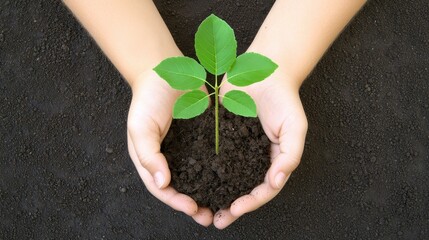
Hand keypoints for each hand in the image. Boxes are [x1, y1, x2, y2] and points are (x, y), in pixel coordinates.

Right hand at [127, 70, 212, 226]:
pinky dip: (220, 169)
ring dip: (210, 191)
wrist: (165, 72)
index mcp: (151, 160)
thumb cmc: (147, 100)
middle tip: (211, 216)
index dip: (177, 201)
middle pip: (183, 188)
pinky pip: (211, 157)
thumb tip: (162, 183)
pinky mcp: (203, 138)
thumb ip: (148, 155)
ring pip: (199, 176)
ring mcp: (187, 149)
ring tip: (225, 204)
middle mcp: (170, 159)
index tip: (193, 209)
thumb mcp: (140, 127)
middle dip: (196, 204)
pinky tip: (233, 177)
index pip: (162, 188)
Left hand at [215, 67, 307, 228]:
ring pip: (224, 176)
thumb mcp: (295, 128)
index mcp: (272, 161)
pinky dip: (203, 169)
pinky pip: (210, 154)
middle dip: (231, 206)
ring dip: (214, 193)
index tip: (236, 210)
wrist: (264, 70)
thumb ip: (290, 155)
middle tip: (217, 219)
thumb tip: (276, 182)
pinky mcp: (220, 135)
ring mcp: (235, 148)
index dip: (251, 202)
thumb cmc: (284, 99)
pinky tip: (192, 178)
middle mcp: (252, 158)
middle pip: (242, 188)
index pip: (263, 189)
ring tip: (201, 207)